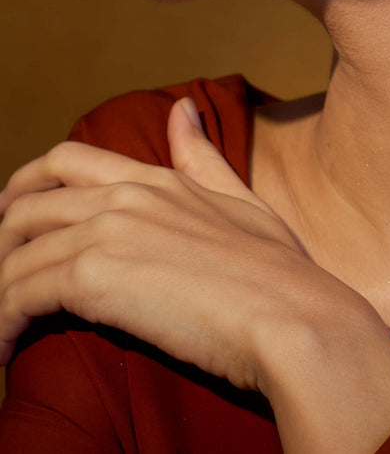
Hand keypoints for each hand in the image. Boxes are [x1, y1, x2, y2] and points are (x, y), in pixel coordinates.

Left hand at [0, 99, 389, 452]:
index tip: (10, 214)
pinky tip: (4, 347)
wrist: (293, 316)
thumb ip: (203, 159)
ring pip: (15, 251)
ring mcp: (107, 231)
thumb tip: (182, 109)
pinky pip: (18, 294)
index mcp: (158, 179)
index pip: (68, 160)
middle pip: (28, 201)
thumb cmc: (279, 272)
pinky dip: (2, 321)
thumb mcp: (242, 201)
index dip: (27, 183)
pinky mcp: (92, 276)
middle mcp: (125, 195)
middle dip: (1, 238)